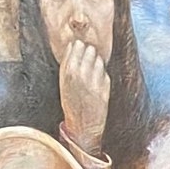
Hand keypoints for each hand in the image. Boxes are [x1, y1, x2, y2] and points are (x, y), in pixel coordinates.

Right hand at [59, 40, 107, 155]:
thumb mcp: (64, 84)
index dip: (77, 46)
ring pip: (99, 61)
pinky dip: (103, 74)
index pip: (74, 50)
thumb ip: (68, 66)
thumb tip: (73, 45)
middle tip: (89, 51)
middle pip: (88, 52)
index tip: (79, 44)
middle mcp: (80, 77)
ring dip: (97, 61)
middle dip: (89, 50)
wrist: (83, 125)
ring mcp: (93, 83)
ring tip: (94, 65)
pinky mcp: (105, 89)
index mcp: (66, 74)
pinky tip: (98, 78)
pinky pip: (105, 74)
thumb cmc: (71, 103)